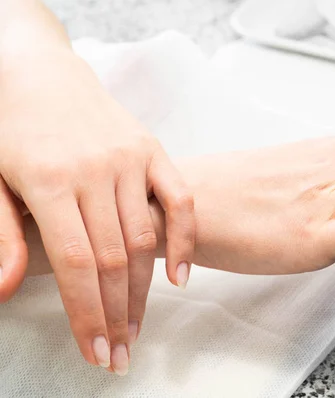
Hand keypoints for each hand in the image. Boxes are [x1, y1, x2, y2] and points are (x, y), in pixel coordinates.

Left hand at [0, 48, 194, 374]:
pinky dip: (184, 239)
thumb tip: (6, 289)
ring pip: (145, 238)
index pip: (76, 263)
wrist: (40, 74)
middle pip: (114, 259)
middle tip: (120, 355)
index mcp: (49, 179)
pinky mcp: (153, 150)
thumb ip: (3, 234)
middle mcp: (96, 170)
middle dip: (117, 314)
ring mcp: (130, 159)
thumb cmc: (10, 128)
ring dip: (143, 292)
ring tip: (138, 328)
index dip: (88, 313)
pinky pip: (180, 200)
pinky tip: (180, 277)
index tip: (97, 351)